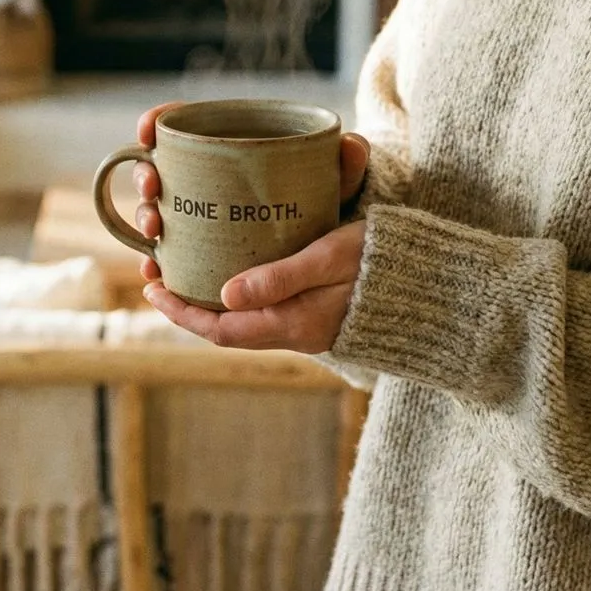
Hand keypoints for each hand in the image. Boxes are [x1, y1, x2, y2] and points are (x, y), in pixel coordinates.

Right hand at [130, 101, 369, 281]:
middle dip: (145, 175)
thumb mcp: (340, 183)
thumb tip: (352, 145)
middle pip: (160, 168)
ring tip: (156, 227)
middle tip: (153, 187)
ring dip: (146, 217)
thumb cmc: (331, 202)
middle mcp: (207, 178)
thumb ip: (348, 163)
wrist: (335, 245)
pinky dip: (157, 261)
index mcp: (232, 147)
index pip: (184, 125)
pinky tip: (154, 271)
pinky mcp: (203, 251)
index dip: (158, 122)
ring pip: (158, 210)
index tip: (148, 129)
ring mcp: (202, 215)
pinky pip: (170, 255)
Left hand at [144, 220, 365, 352]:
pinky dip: (239, 295)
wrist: (437, 287)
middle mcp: (296, 332)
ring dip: (212, 300)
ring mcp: (308, 326)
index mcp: (293, 324)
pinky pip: (265, 312)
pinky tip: (233, 270)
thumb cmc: (385, 262)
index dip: (181, 312)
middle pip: (226, 328)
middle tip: (160, 273)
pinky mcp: (319, 314)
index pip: (220, 329)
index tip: (152, 287)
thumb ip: (281, 277)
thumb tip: (224, 294)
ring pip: (244, 320)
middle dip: (189, 305)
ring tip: (188, 270)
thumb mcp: (331, 258)